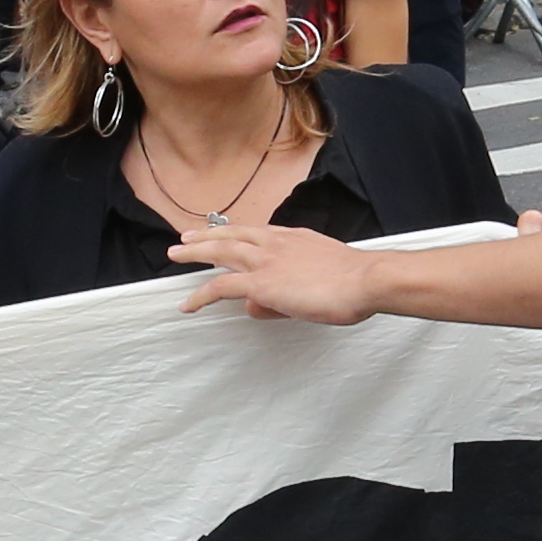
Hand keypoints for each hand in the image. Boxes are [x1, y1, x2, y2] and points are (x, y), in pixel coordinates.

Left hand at [173, 221, 383, 321]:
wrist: (365, 280)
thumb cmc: (356, 281)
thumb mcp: (324, 275)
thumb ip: (293, 286)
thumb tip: (261, 306)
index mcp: (294, 238)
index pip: (258, 234)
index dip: (238, 235)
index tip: (228, 236)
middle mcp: (276, 243)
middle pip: (232, 235)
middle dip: (207, 235)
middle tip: (188, 237)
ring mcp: (266, 261)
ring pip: (220, 251)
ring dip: (195, 252)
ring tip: (175, 254)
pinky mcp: (260, 284)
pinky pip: (220, 287)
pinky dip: (200, 296)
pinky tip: (188, 304)